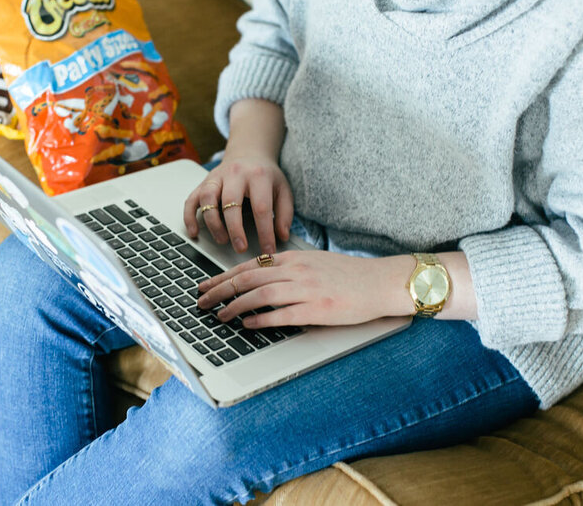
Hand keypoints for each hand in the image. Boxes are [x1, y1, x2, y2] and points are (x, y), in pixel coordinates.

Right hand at [183, 156, 293, 253]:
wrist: (248, 153)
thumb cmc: (265, 176)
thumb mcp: (283, 190)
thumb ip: (285, 213)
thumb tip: (281, 236)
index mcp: (258, 175)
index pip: (261, 207)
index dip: (265, 232)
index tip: (267, 249)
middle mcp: (235, 174)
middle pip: (231, 203)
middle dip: (235, 229)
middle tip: (241, 248)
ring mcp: (216, 177)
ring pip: (208, 199)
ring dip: (213, 223)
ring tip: (222, 240)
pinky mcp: (203, 183)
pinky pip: (191, 200)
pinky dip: (189, 217)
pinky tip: (194, 232)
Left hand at [197, 251, 415, 327]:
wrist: (381, 281)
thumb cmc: (348, 275)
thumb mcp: (313, 263)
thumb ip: (287, 269)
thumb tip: (260, 279)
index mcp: (293, 259)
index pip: (248, 266)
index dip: (223, 277)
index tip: (206, 285)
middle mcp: (296, 271)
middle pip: (247, 279)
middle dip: (220, 291)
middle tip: (201, 302)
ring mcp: (307, 289)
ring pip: (260, 295)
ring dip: (235, 306)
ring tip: (220, 316)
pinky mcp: (318, 308)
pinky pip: (282, 314)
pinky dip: (261, 319)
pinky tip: (247, 325)